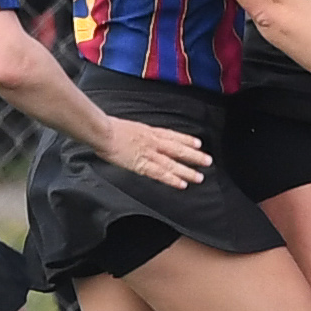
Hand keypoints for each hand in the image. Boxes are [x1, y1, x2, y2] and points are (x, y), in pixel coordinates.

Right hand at [96, 117, 211, 188]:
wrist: (102, 131)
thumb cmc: (109, 128)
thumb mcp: (129, 126)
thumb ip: (138, 133)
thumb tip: (139, 137)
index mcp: (149, 131)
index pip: (172, 135)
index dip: (186, 140)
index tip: (199, 143)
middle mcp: (153, 142)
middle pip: (178, 149)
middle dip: (194, 156)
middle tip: (208, 161)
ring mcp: (149, 153)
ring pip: (172, 163)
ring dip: (187, 171)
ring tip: (200, 177)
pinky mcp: (141, 165)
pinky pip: (160, 173)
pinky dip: (172, 179)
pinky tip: (182, 184)